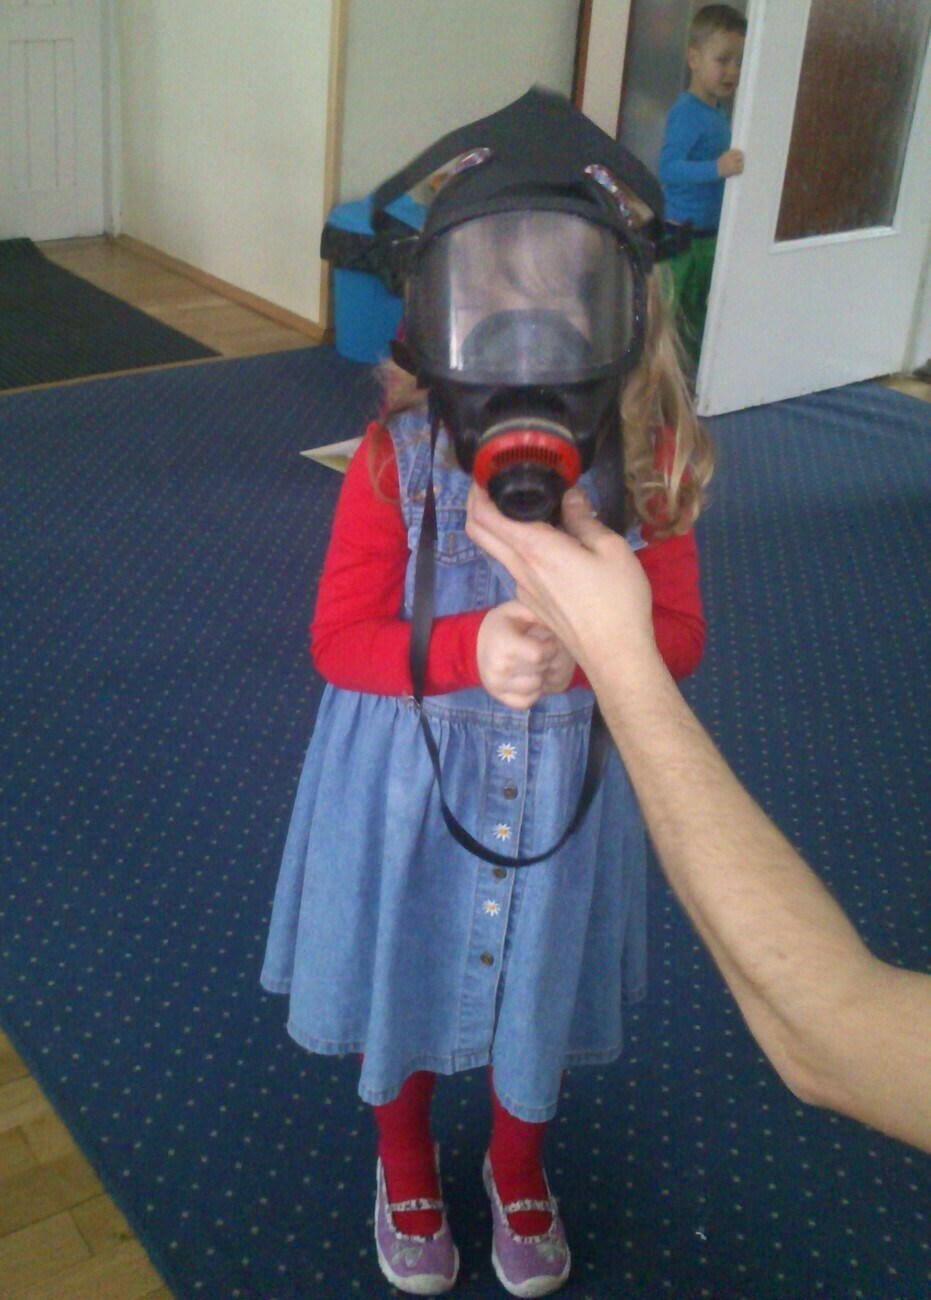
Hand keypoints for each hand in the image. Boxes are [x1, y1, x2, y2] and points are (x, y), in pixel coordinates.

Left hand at [466, 484, 656, 682]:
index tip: (484, 474)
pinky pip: (516, 568)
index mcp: (535, 549)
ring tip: (528, 510)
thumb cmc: (617, 601)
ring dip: (500, 528)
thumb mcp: (611, 549)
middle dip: (476, 505)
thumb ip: (584, 520)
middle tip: (492, 486)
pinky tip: (548, 544)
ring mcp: (523, 588)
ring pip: (498, 550)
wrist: (614, 655)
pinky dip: (520, 549)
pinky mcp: (532, 603)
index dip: (476, 491)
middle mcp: (520, 568)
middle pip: (479, 533)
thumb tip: (571, 497)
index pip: (485, 516)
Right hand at [477, 600, 575, 709]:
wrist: (472, 644)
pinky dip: (533, 692)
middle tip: (541, 651)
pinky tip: (529, 678)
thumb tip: (557, 623)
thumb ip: (537, 612)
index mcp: (504, 644)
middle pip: (539, 670)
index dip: (551, 648)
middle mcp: (499, 667)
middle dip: (547, 660)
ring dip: (541, 676)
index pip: (539, 654)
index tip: (548, 642)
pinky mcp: (499, 697)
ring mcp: (497, 685)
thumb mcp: (516, 610)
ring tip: (534, 665)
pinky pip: (527, 701)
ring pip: (536, 687)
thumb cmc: (501, 625)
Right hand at [717, 148, 743, 177]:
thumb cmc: (720, 162)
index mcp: (728, 154)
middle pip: (741, 157)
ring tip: (740, 167)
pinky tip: (738, 172)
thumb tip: (739, 153)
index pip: (738, 152)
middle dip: (741, 159)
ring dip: (741, 165)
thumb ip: (731, 154)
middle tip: (741, 161)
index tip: (741, 155)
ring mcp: (732, 165)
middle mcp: (731, 159)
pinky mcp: (732, 171)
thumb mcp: (724, 155)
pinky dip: (740, 171)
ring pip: (741, 164)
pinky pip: (739, 170)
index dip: (741, 153)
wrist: (715, 170)